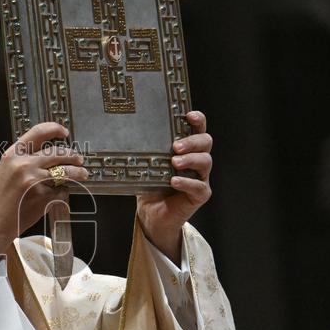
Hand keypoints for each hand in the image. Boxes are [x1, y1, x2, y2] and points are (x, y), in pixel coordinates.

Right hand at [0, 122, 87, 255]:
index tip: (64, 132)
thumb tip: (47, 152)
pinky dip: (61, 193)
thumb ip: (22, 158)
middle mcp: (25, 165)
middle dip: (73, 156)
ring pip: (65, 171)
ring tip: (82, 174)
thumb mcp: (5, 169)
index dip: (55, 129)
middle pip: (58, 152)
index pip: (38, 132)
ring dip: (78, 172)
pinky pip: (61, 191)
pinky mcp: (44, 197)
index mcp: (13, 155)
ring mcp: (35, 181)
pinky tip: (54, 196)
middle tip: (79, 159)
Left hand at [136, 111, 212, 260]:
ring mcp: (201, 177)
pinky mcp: (200, 194)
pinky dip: (186, 182)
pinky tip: (174, 181)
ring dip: (190, 159)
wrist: (152, 214)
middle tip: (175, 146)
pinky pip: (199, 186)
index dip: (198, 120)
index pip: (197, 129)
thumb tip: (123, 133)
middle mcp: (197, 160)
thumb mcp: (147, 164)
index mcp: (187, 149)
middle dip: (191, 141)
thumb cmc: (151, 185)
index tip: (189, 115)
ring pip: (206, 162)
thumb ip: (145, 151)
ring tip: (174, 162)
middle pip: (205, 142)